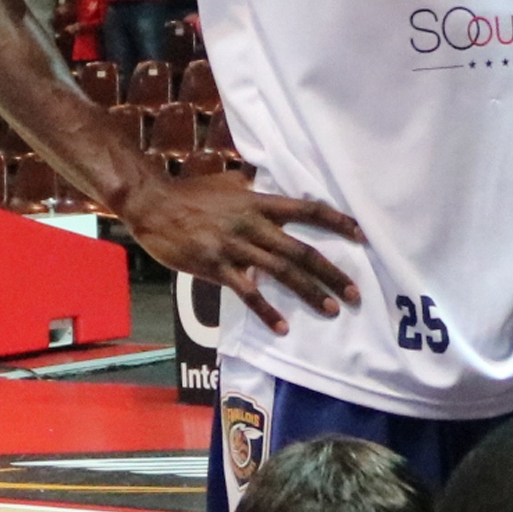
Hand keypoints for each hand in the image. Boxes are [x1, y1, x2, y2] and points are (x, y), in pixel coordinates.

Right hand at [110, 168, 360, 330]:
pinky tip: (283, 327)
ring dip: (309, 293)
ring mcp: (234, 246)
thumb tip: (269, 190)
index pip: (308, 209)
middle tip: (355, 293)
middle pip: (301, 250)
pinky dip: (267, 311)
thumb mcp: (228, 184)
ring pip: (281, 272)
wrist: (152, 203)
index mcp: (259, 202)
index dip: (337, 223)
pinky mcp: (216, 266)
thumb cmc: (189, 194)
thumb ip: (252, 191)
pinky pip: (248, 292)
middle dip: (332, 273)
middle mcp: (253, 224)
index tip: (361, 236)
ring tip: (331, 310)